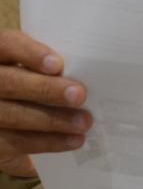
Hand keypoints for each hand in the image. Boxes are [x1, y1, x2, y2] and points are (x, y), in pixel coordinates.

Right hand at [0, 30, 90, 177]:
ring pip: (11, 115)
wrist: (9, 118)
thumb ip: (49, 66)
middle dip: (46, 90)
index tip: (58, 65)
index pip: (6, 45)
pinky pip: (14, 143)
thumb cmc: (34, 81)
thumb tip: (88, 71)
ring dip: (52, 120)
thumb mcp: (33, 67)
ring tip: (84, 123)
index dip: (29, 53)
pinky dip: (47, 142)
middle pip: (9, 83)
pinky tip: (72, 141)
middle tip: (79, 96)